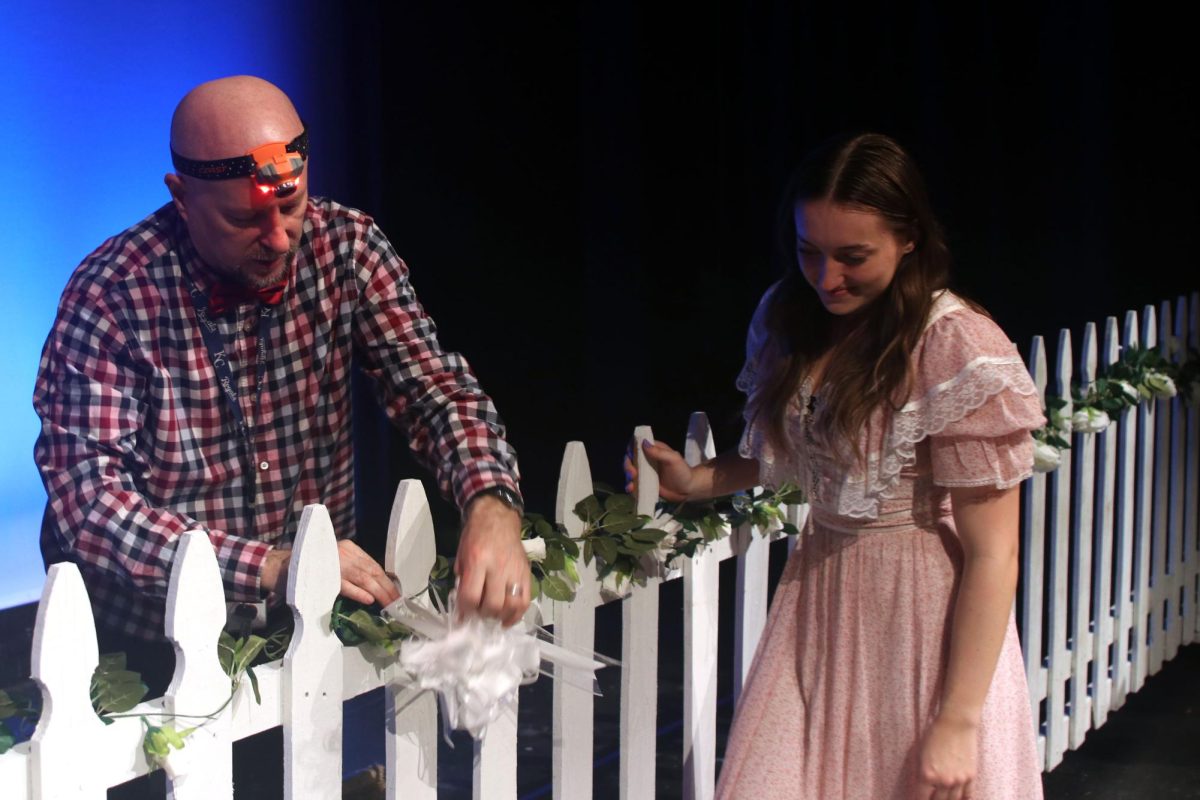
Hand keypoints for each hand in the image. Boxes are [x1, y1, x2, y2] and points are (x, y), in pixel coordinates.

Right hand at [259, 540, 399, 606]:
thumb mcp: (335, 563)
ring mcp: (335, 563)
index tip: (396, 592)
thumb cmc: (310, 568)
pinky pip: (345, 585)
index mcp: (348, 548)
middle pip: (372, 571)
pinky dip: (358, 592)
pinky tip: (369, 600)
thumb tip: (374, 588)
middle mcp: (344, 552)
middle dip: (387, 588)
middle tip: (397, 603)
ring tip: (390, 605)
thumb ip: (353, 570)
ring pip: (363, 578)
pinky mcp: (324, 576)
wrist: (281, 567)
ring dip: (379, 593)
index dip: (386, 579)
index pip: (373, 564)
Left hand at [455, 494, 529, 625]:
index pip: (471, 596)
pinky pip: (525, 600)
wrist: (498, 517)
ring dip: (499, 616)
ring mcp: (515, 571)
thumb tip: (463, 607)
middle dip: (482, 615)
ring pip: (511, 605)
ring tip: (492, 616)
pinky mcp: (527, 573)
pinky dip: (517, 614)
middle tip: (477, 613)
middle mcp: (498, 567)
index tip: (462, 614)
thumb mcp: (461, 555)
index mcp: (478, 560)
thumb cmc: (476, 535)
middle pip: (492, 604)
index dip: (464, 611)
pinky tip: (507, 619)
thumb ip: (463, 580)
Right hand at [624, 438, 694, 502]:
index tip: (630, 456)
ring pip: (631, 472)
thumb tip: (643, 443)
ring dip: (628, 477)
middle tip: (632, 473)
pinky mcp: (645, 484)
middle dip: (628, 466)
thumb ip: (659, 452)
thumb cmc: (682, 472)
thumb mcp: (673, 460)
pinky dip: (631, 486)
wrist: (687, 490)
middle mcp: (647, 460)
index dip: (631, 449)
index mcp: (654, 450)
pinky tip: (631, 489)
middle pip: (631, 460)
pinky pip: (635, 483)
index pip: (638, 445)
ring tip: (631, 485)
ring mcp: (646, 473)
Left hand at [914, 714, 977, 799]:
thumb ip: (922, 771)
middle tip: (932, 797)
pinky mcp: (971, 775)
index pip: (922, 797)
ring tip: (945, 797)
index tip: (920, 799)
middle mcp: (943, 781)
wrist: (956, 723)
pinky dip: (963, 796)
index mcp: (927, 776)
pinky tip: (960, 796)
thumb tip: (924, 783)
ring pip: (953, 799)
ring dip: (948, 799)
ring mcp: (959, 780)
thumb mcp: (921, 753)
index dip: (920, 799)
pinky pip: (968, 793)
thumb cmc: (935, 734)